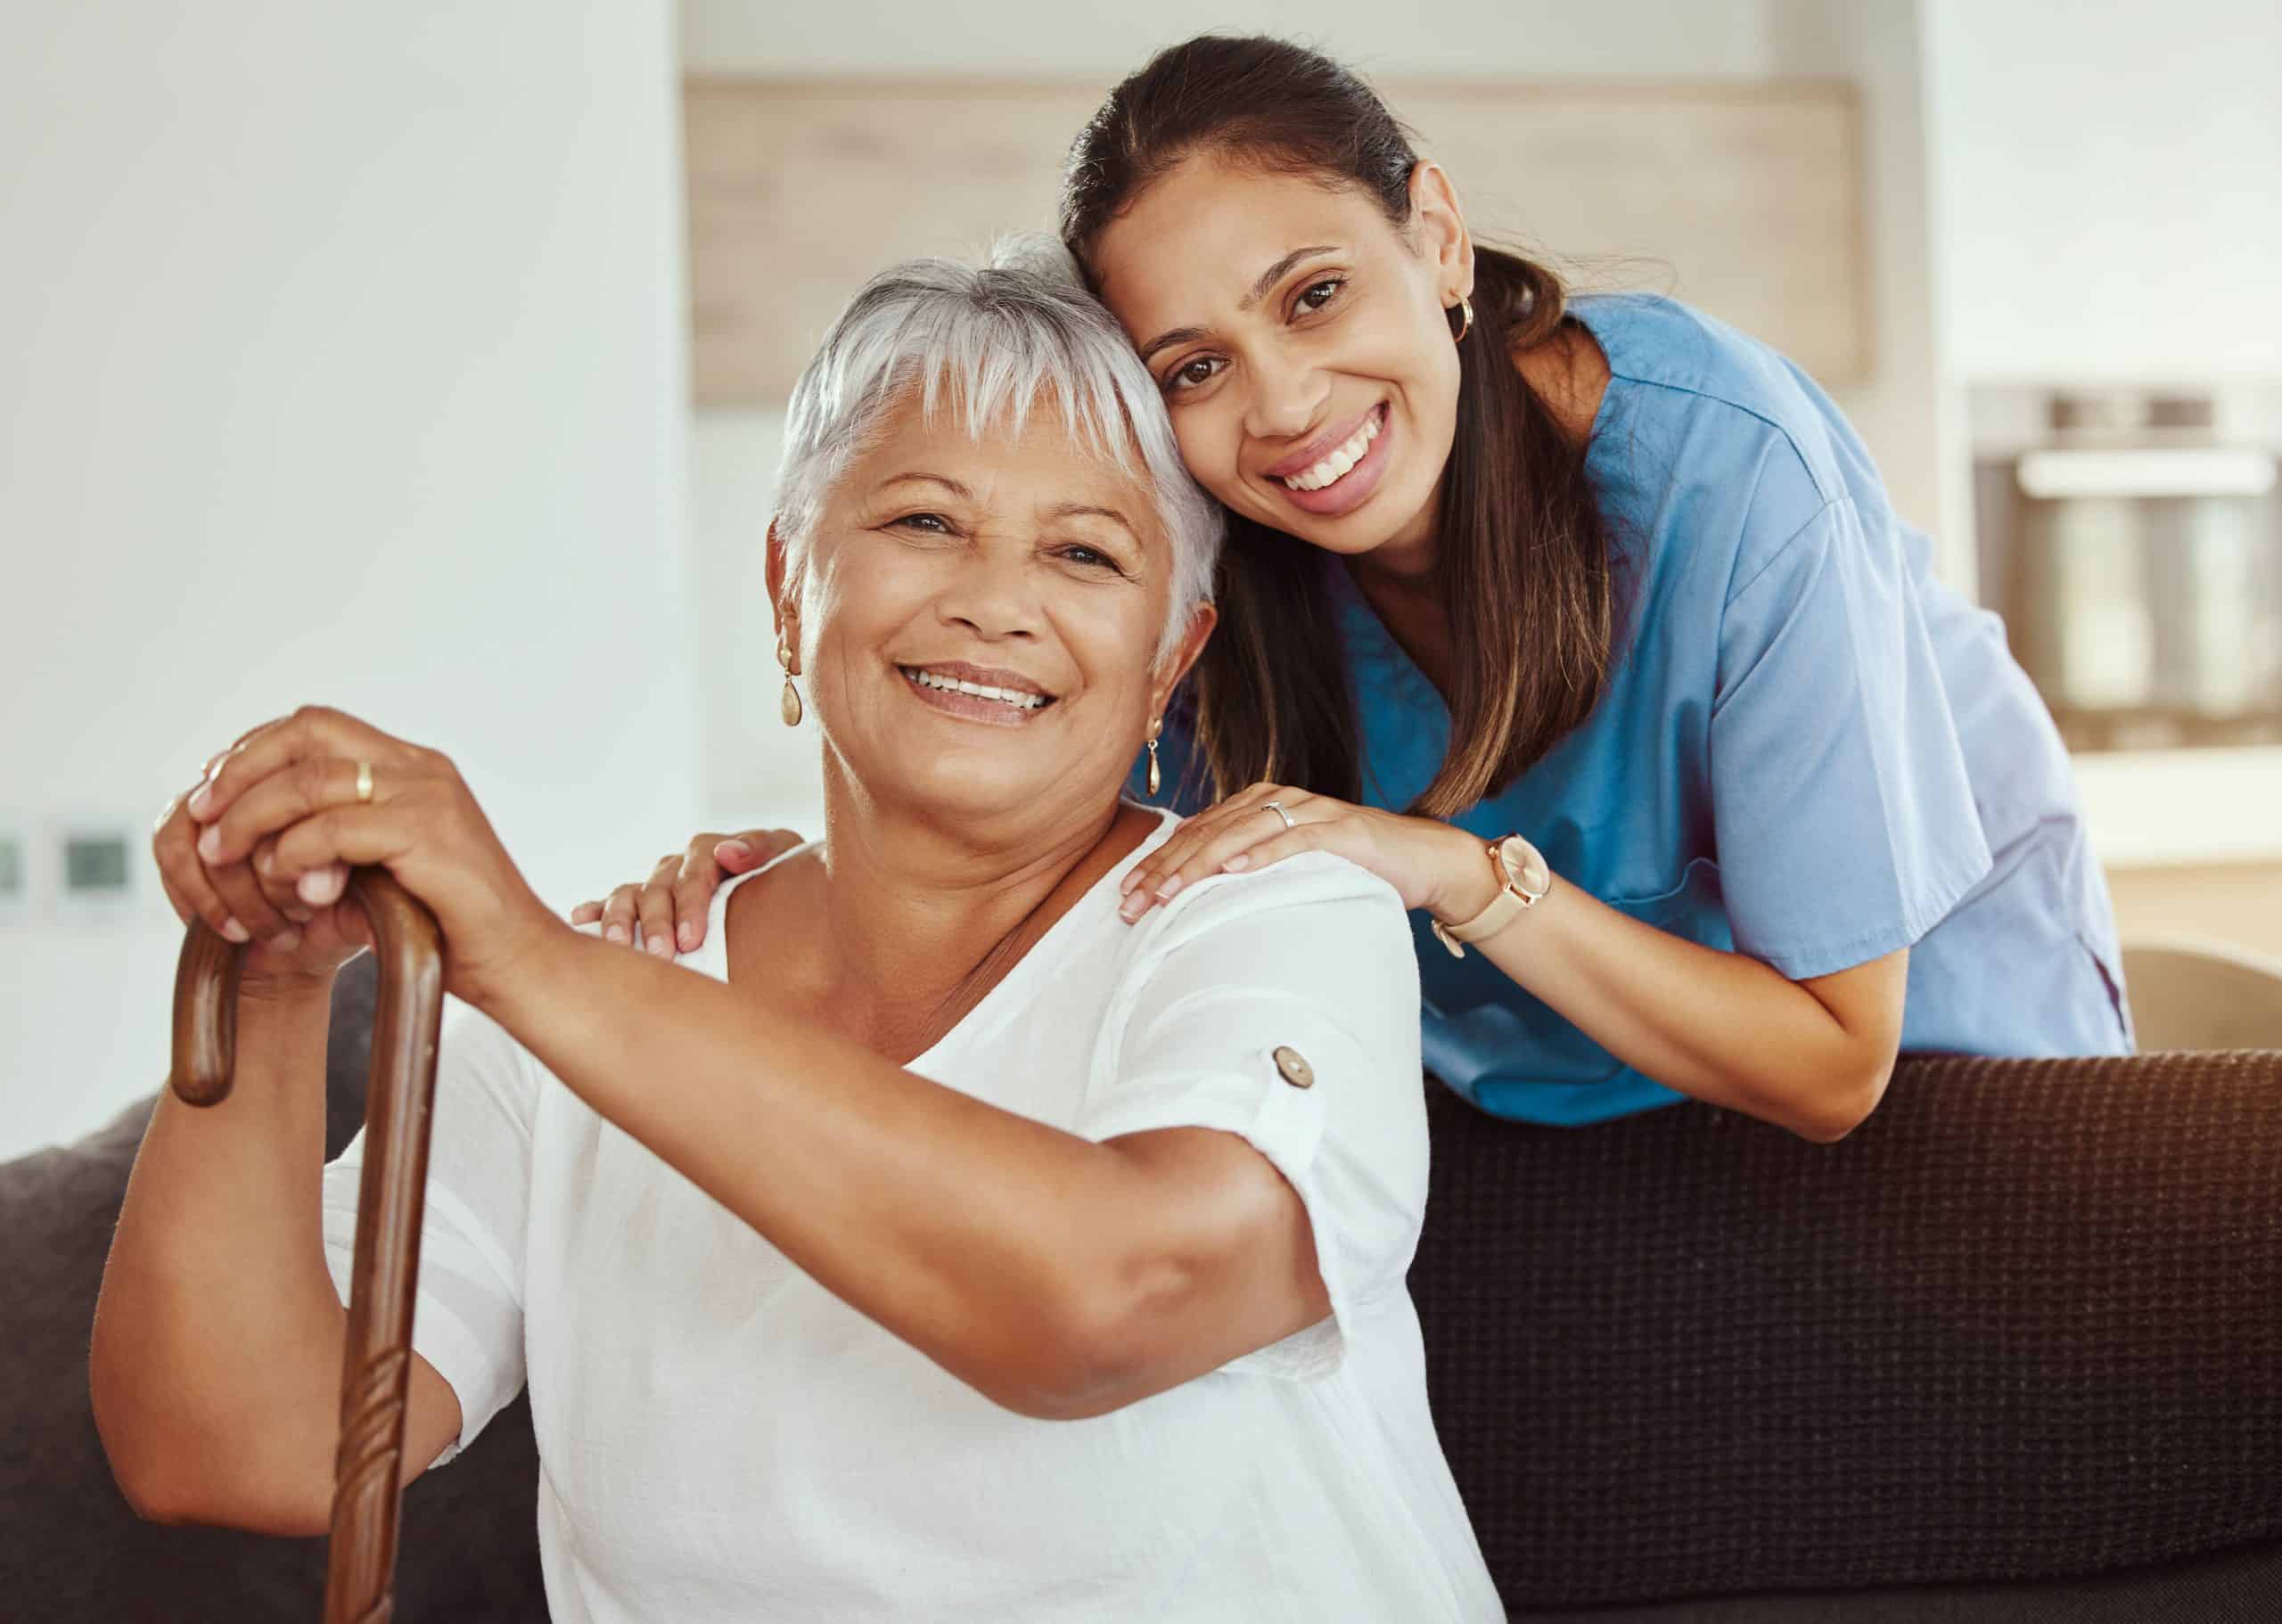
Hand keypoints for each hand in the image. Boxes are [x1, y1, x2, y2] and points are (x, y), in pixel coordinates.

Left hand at [177, 706, 564, 1011]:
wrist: (520, 965)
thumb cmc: (451, 932)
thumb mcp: (379, 874)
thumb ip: (329, 847)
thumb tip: (249, 843)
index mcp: (413, 769)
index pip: (315, 727)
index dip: (253, 754)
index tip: (213, 799)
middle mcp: (422, 769)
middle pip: (308, 731)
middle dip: (241, 770)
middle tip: (203, 815)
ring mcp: (430, 796)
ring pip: (313, 778)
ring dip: (253, 816)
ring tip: (224, 856)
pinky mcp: (431, 833)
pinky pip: (336, 828)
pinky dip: (295, 853)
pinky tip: (287, 885)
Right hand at [567, 827, 805, 955]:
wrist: (783, 894)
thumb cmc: (786, 877)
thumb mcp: (785, 857)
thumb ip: (763, 850)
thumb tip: (727, 852)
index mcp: (712, 853)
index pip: (696, 868)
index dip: (691, 902)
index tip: (691, 938)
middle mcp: (679, 867)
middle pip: (659, 887)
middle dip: (658, 922)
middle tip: (663, 956)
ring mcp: (659, 885)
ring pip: (631, 895)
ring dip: (621, 919)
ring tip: (618, 947)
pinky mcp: (643, 905)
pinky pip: (612, 904)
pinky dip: (595, 911)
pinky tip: (582, 920)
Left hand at [1115, 783, 1495, 922]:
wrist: (1419, 859)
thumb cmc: (1346, 869)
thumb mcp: (1285, 870)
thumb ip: (1244, 872)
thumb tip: (1190, 904)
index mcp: (1255, 807)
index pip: (1194, 835)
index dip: (1156, 865)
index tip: (1124, 898)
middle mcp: (1275, 801)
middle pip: (1207, 834)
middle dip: (1165, 869)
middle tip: (1132, 903)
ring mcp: (1309, 812)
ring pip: (1241, 834)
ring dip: (1201, 863)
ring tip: (1169, 891)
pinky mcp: (1340, 830)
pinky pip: (1294, 839)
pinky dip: (1263, 854)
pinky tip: (1235, 871)